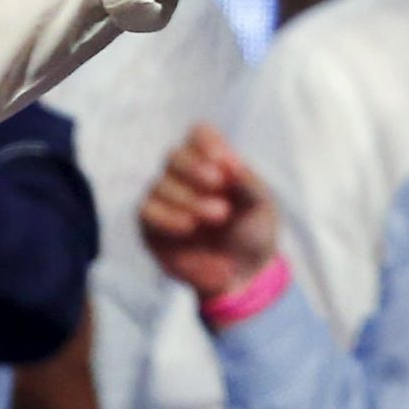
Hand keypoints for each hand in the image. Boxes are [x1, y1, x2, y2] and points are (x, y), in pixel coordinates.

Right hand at [139, 125, 278, 302]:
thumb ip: (246, 183)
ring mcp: (163, 200)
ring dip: (188, 198)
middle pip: (174, 156)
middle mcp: (182, 176)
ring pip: (159, 184)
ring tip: (217, 215)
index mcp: (211, 162)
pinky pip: (147, 211)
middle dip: (195, 170)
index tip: (225, 162)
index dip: (206, 142)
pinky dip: (168, 216)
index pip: (198, 135)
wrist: (244, 273)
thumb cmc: (252, 231)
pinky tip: (189, 227)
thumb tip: (230, 164)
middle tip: (219, 185)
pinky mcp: (149, 226)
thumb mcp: (261, 205)